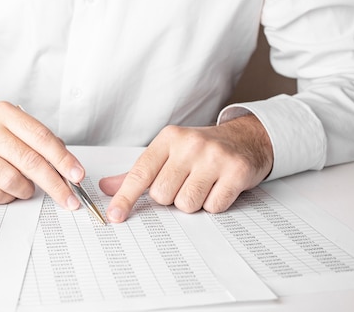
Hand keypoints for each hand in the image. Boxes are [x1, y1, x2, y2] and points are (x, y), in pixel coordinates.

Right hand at [0, 101, 84, 209]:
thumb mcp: (10, 127)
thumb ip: (38, 142)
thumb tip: (67, 166)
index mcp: (4, 113)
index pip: (42, 138)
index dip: (63, 159)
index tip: (77, 175)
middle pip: (31, 161)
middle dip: (55, 184)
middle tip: (69, 199)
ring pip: (13, 180)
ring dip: (26, 191)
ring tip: (26, 189)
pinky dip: (7, 197)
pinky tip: (6, 190)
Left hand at [99, 114, 272, 221]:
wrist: (246, 138)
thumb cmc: (202, 150)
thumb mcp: (169, 152)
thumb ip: (139, 172)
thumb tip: (107, 187)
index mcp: (169, 138)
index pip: (140, 173)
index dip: (126, 197)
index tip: (115, 215)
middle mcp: (190, 145)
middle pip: (163, 195)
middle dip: (171, 197)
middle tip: (185, 183)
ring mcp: (215, 157)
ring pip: (187, 204)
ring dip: (193, 203)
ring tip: (203, 185)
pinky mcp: (236, 171)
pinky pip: (213, 207)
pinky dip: (214, 204)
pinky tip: (219, 188)